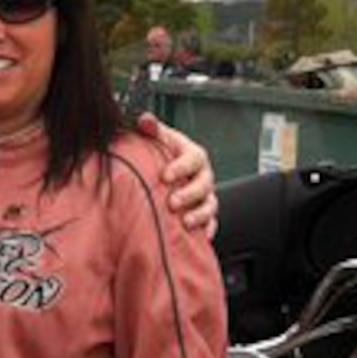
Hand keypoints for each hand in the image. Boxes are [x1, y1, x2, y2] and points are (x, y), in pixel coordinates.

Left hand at [135, 114, 217, 237]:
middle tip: (172, 203)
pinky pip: (211, 223)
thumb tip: (145, 120)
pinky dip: (207, 230)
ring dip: (200, 215)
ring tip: (186, 223)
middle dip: (189, 194)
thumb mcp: (159, 140)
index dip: (181, 167)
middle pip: (204, 185)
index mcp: (193, 156)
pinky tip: (200, 237)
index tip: (164, 176)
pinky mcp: (205, 214)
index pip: (193, 158)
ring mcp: (206, 196)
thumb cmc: (163, 155)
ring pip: (210, 206)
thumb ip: (153, 130)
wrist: (169, 175)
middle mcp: (203, 176)